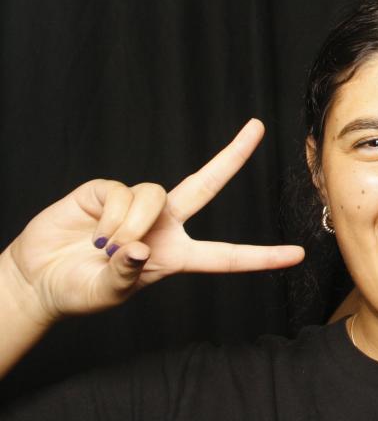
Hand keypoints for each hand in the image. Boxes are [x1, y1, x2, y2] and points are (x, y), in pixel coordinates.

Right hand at [3, 120, 303, 324]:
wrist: (37, 278)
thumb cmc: (79, 290)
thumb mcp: (109, 293)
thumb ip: (127, 275)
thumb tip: (141, 249)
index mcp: (176, 254)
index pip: (226, 255)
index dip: (261, 257)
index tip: (297, 254)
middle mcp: (165, 223)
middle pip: (206, 184)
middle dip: (232, 154)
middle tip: (258, 127)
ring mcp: (138, 204)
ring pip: (155, 194)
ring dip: (131, 225)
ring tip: (106, 247)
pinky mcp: (107, 190)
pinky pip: (125, 193)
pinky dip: (112, 216)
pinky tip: (93, 233)